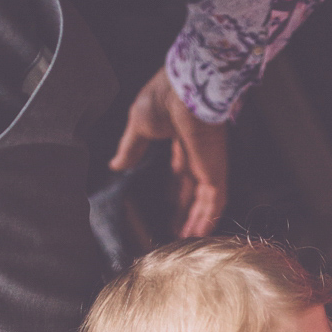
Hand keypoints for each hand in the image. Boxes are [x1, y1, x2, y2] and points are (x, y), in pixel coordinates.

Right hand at [110, 66, 228, 238]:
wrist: (184, 92)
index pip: (179, 169)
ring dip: (196, 221)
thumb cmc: (162, 98)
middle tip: (177, 230)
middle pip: (191, 188)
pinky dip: (208, 219)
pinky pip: (214, 202)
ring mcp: (208, 164)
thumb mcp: (138, 126)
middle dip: (185, 210)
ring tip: (187, 240)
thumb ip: (131, 148)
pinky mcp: (216, 172)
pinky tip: (200, 235)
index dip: (175, 189)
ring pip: (204, 200)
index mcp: (180, 138)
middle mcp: (197, 153)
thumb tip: (116, 165)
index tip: (167, 205)